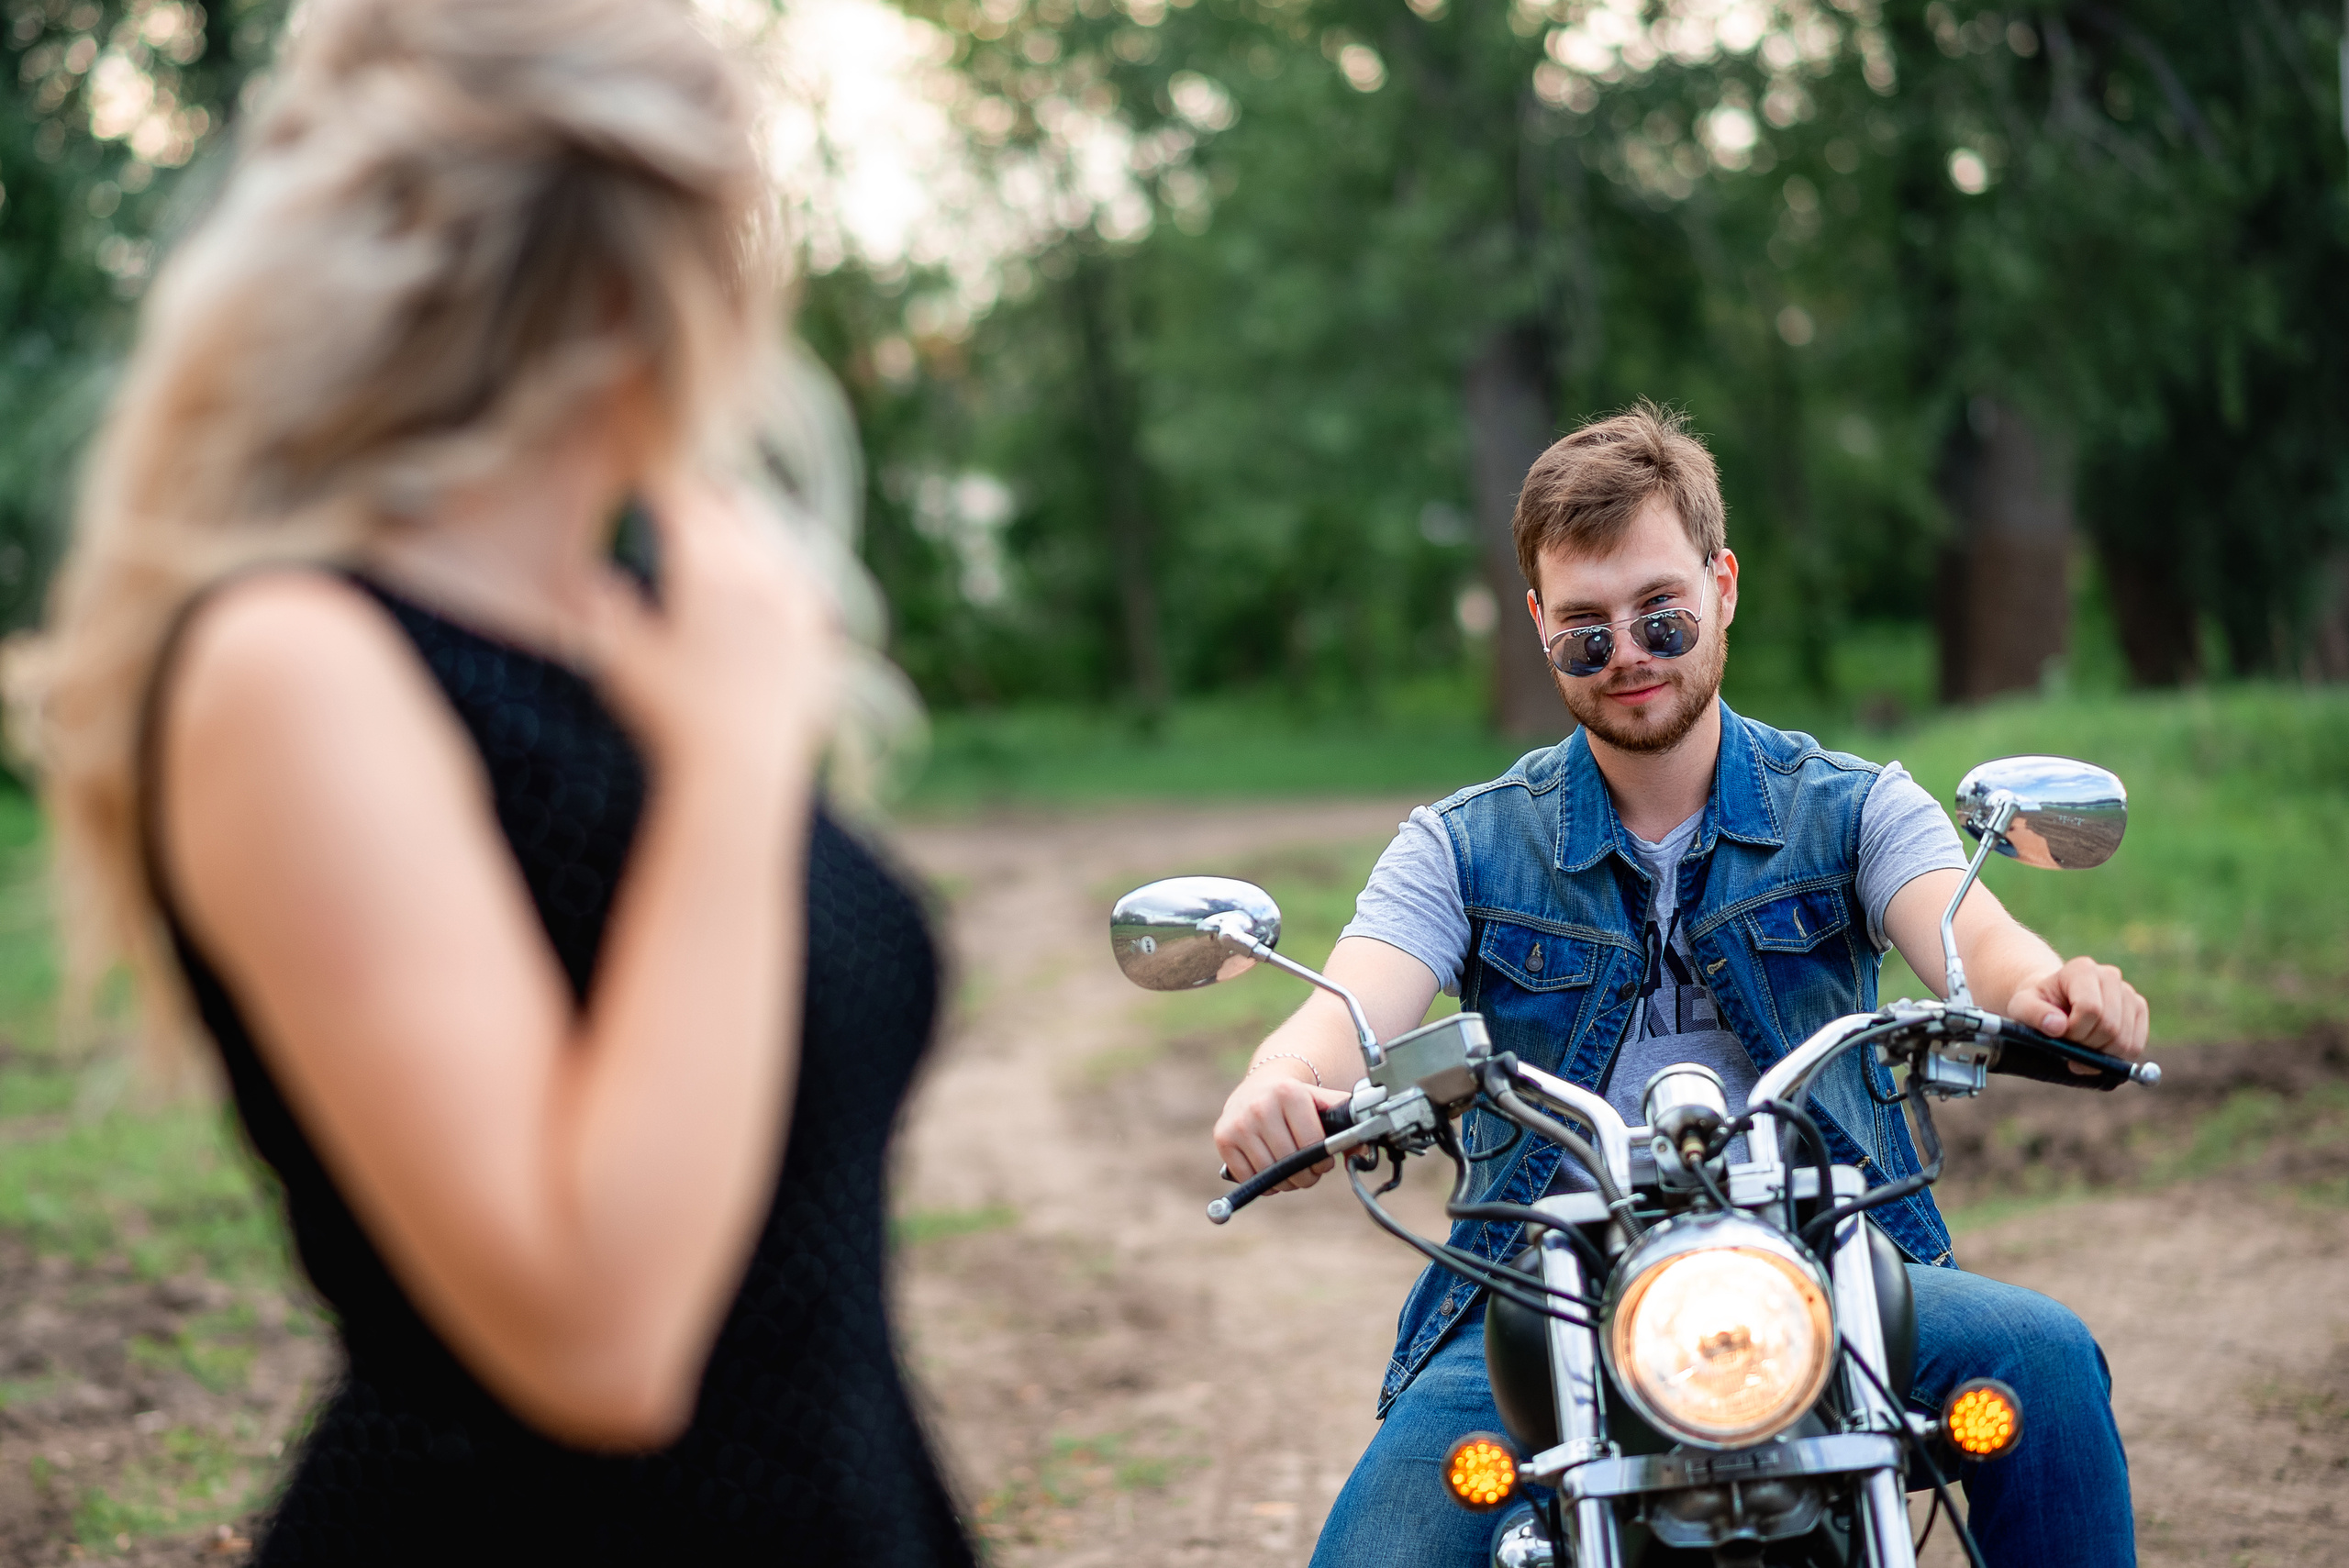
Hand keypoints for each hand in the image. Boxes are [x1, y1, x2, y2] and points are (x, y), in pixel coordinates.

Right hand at [576, 478, 840, 785]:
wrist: (741, 772)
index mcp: (706, 573)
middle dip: (708, 494)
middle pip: (734, 514)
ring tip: (738, 510)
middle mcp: (758, 579)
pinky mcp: (819, 641)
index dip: (664, 485)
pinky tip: (788, 571)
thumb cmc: (670, 718)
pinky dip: (792, 568)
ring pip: (778, 541)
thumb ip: (602, 612)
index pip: (684, 507)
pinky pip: (809, 588)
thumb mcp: (619, 660)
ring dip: (754, 521)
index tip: (647, 476)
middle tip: (690, 483)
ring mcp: (796, 609)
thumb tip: (585, 576)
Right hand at [1214, 1063, 1353, 1192]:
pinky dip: (1264, 1183)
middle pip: (1291, 1162)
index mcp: (1289, 1093)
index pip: (1312, 1145)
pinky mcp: (1223, 1137)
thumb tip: (1363, 1151)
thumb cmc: (1297, 1101)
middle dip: (1306, 1176)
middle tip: (1309, 1172)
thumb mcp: (1323, 1103)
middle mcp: (1261, 1105)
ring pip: (1270, 1173)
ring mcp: (1239, 1122)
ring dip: (1286, 1182)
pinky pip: (1249, 1177)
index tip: (1323, 1162)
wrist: (1260, 1085)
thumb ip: (1348, 1123)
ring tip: (1292, 1172)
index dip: (1322, 1162)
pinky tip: (1271, 1171)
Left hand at [2007, 956, 2149, 1071]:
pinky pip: (2136, 1045)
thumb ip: (2034, 1014)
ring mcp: (2128, 992)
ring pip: (2125, 1040)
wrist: (2053, 1002)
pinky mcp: (2138, 1010)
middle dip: (2087, 1045)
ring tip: (2081, 1046)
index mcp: (2081, 969)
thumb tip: (2057, 1027)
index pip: (2091, 1009)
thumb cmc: (2037, 1004)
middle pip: (2110, 1026)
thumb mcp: (2022, 1007)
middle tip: (2070, 1044)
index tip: (2061, 1035)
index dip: (2076, 1031)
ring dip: (2101, 1054)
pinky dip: (2116, 1057)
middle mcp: (2109, 975)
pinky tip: (2097, 1050)